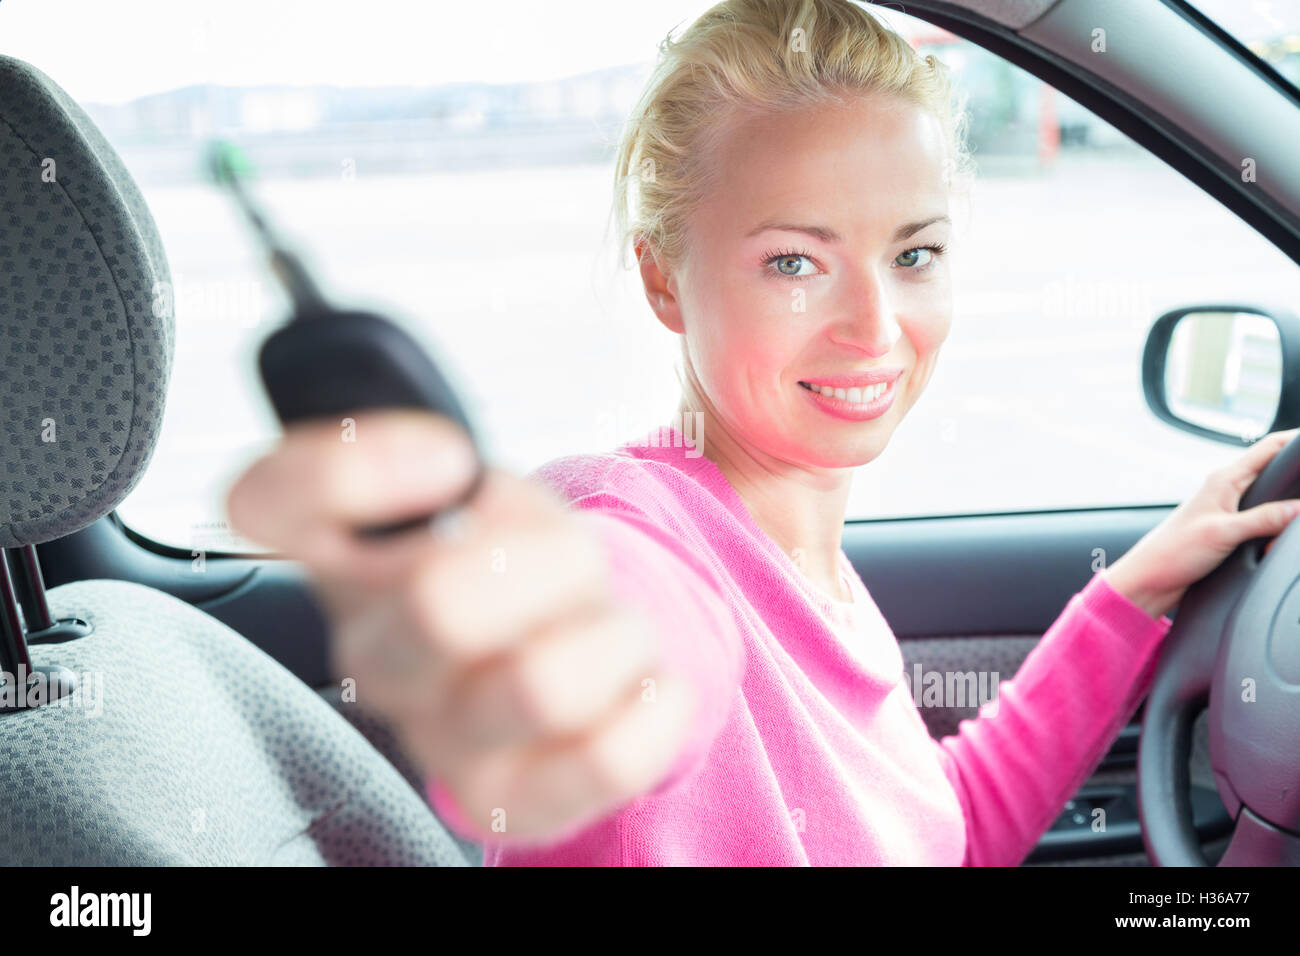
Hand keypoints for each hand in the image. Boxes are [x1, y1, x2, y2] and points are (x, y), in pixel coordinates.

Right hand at [224, 409, 695, 841]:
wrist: (571, 640)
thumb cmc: (519, 559)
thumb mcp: (486, 482)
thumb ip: (455, 462)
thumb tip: (452, 474)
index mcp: (347, 557)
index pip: (270, 502)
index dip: (350, 469)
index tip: (450, 459)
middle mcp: (372, 654)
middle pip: (439, 606)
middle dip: (552, 561)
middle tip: (575, 560)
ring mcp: (433, 738)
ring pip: (541, 688)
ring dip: (614, 635)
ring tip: (613, 630)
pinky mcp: (506, 803)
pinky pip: (603, 763)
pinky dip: (654, 707)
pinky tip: (644, 685)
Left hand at [1103, 427, 1299, 619]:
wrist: (1152, 579)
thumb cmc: (1174, 551)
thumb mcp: (1223, 533)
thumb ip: (1263, 519)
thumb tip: (1298, 508)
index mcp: (1224, 479)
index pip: (1270, 447)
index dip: (1297, 440)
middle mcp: (1228, 488)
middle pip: (1275, 470)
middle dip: (1299, 476)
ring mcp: (1229, 508)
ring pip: (1272, 496)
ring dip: (1288, 505)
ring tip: (1297, 512)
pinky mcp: (1229, 528)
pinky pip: (1264, 518)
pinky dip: (1278, 524)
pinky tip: (1283, 533)